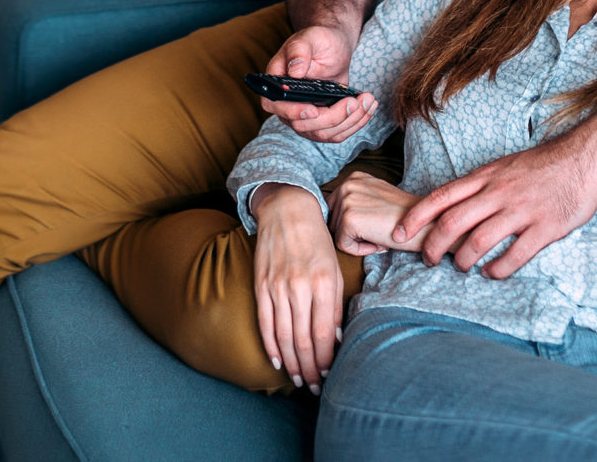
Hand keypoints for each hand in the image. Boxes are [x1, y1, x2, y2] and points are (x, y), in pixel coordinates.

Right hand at [250, 184, 345, 388]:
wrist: (288, 210)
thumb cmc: (317, 241)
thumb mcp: (335, 269)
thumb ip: (335, 305)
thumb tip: (334, 340)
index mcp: (324, 283)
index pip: (324, 333)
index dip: (326, 359)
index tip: (329, 375)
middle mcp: (300, 286)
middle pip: (303, 339)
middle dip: (310, 368)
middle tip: (314, 386)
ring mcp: (277, 286)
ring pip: (283, 335)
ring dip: (291, 362)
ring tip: (299, 379)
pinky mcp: (261, 284)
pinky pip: (264, 322)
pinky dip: (270, 345)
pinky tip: (277, 361)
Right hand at [262, 24, 375, 143]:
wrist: (334, 49)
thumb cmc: (319, 41)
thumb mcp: (309, 38)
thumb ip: (299, 51)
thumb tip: (294, 71)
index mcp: (276, 84)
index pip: (275, 106)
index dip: (292, 112)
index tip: (313, 110)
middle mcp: (287, 105)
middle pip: (304, 126)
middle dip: (333, 117)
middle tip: (355, 100)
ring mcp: (305, 117)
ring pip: (323, 134)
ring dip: (349, 121)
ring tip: (368, 100)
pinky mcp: (323, 123)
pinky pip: (337, 134)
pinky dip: (355, 124)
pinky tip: (368, 108)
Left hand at [327, 171, 414, 255]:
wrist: (424, 224)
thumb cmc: (403, 216)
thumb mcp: (376, 197)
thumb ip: (355, 200)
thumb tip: (333, 217)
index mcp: (353, 177)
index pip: (335, 209)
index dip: (354, 223)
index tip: (375, 220)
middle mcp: (347, 184)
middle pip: (333, 222)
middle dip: (354, 232)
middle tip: (379, 228)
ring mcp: (346, 200)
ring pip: (338, 235)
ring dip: (358, 240)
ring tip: (380, 231)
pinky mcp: (349, 219)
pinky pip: (344, 246)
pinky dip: (361, 249)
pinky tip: (378, 240)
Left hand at [395, 136, 596, 278]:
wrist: (584, 159)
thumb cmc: (543, 165)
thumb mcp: (503, 166)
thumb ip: (480, 186)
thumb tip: (454, 206)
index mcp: (485, 177)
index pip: (440, 197)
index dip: (415, 218)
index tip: (399, 234)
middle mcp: (498, 193)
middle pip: (452, 223)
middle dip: (433, 247)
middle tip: (428, 260)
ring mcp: (521, 210)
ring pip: (478, 242)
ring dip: (463, 261)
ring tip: (462, 268)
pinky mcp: (544, 228)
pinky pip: (515, 255)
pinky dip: (498, 270)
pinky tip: (492, 273)